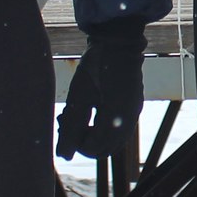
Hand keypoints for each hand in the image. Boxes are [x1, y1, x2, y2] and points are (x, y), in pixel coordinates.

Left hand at [57, 21, 144, 163]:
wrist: (118, 40)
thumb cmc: (95, 67)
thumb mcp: (78, 98)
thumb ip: (70, 129)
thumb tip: (63, 156)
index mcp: (115, 119)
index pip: (93, 148)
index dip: (75, 144)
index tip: (62, 127)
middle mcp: (129, 120)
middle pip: (105, 149)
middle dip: (84, 142)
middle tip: (67, 126)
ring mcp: (133, 112)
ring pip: (112, 140)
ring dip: (92, 135)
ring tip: (75, 117)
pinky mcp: (133, 104)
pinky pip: (118, 127)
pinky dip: (102, 126)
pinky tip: (90, 109)